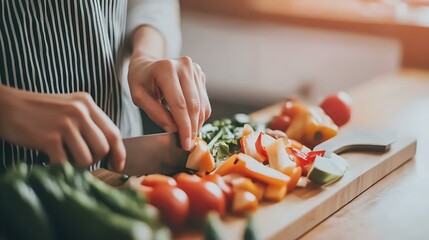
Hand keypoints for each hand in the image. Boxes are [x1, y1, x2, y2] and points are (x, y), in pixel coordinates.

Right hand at [0, 87, 125, 169]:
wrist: (5, 106)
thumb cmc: (39, 111)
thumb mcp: (69, 107)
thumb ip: (88, 122)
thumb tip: (108, 150)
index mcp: (86, 104)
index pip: (113, 132)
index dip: (118, 152)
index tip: (118, 165)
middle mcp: (79, 112)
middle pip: (102, 148)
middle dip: (94, 160)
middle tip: (77, 159)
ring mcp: (65, 124)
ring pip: (86, 159)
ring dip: (75, 165)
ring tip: (62, 157)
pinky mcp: (49, 138)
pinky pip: (65, 164)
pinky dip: (57, 167)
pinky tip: (48, 160)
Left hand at [128, 55, 210, 149]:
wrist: (147, 63)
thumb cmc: (141, 80)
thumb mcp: (139, 97)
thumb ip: (155, 113)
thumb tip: (174, 129)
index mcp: (166, 69)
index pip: (180, 104)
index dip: (184, 127)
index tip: (185, 144)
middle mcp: (184, 66)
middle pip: (194, 105)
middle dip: (192, 128)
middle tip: (188, 144)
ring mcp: (195, 69)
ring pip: (202, 104)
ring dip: (197, 123)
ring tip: (188, 135)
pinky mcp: (200, 75)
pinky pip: (204, 100)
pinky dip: (199, 115)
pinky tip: (190, 122)